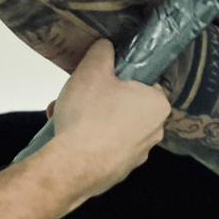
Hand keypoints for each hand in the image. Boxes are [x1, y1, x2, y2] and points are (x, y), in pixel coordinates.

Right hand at [50, 41, 169, 194]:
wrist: (73, 167)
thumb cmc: (88, 115)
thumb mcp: (92, 70)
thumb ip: (102, 52)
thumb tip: (106, 46)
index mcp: (157, 104)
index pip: (144, 83)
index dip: (118, 78)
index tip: (97, 79)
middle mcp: (155, 131)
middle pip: (124, 106)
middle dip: (96, 100)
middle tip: (73, 98)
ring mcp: (137, 155)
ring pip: (111, 128)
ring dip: (88, 120)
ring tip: (61, 117)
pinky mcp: (119, 171)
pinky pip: (104, 149)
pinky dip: (88, 142)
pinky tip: (67, 139)